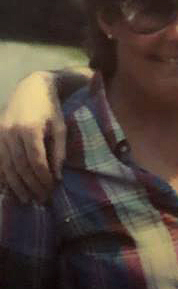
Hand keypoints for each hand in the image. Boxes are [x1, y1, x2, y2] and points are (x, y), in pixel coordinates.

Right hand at [0, 71, 64, 201]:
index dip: (43, 177)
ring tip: (26, 199)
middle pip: (20, 166)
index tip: (51, 189)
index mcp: (30, 129)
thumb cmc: (50, 108)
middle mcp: (11, 132)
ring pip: (7, 166)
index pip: (36, 161)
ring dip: (16, 185)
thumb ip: (59, 151)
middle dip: (31, 185)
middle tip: (40, 199)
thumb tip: (57, 175)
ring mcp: (1, 134)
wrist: (31, 88)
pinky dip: (2, 176)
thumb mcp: (60, 127)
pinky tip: (8, 189)